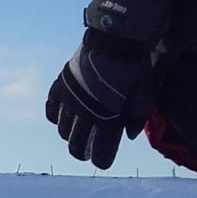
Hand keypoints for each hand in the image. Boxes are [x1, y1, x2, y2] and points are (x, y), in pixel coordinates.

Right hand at [45, 0, 168, 169]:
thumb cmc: (134, 65)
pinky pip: (52, 111)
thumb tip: (128, 136)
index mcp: (109, 118)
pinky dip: (56, 117)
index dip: (102, 160)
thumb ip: (137, 117)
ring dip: (71, 136)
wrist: (115, 36)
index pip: (100, 152)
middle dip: (83, 153)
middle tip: (88, 151)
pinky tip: (63, 116)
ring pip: (64, 132)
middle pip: (77, 147)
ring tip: (78, 133)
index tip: (103, 160)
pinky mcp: (61, 87)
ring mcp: (70, 101)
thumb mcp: (145, 92)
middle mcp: (86, 114)